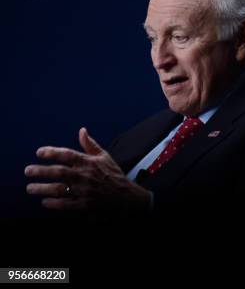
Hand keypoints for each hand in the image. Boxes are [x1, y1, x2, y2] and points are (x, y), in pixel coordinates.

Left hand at [25, 127, 150, 215]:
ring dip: (42, 189)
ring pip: (58, 189)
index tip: (39, 152)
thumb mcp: (104, 157)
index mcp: (89, 162)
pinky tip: (44, 202)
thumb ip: (90, 145)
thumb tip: (82, 130)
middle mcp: (85, 176)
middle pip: (58, 172)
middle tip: (27, 171)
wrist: (126, 196)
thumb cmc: (114, 174)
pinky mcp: (85, 204)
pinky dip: (54, 203)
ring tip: (30, 188)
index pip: (67, 154)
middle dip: (40, 171)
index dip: (52, 152)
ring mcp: (84, 191)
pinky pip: (65, 204)